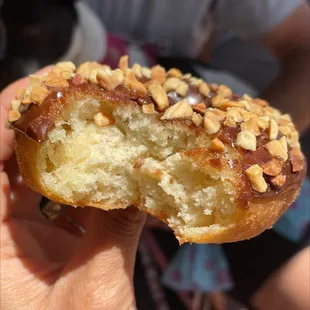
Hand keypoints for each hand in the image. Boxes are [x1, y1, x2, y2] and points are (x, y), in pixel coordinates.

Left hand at [0, 70, 145, 309]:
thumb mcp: (94, 293)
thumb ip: (113, 232)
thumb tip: (142, 179)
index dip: (6, 117)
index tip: (44, 82)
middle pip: (6, 162)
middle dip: (39, 124)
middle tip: (75, 94)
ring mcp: (17, 240)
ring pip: (33, 179)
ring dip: (63, 151)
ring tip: (93, 123)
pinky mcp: (42, 245)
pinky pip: (55, 200)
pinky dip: (79, 182)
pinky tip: (104, 168)